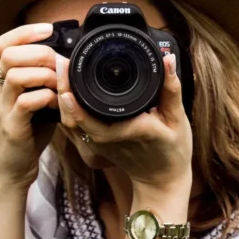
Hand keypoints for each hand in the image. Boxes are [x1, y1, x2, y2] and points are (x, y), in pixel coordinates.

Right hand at [0, 23, 61, 189]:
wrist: (14, 168)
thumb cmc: (30, 130)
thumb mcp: (38, 99)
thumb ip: (47, 80)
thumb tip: (70, 60)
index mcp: (3, 80)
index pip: (1, 44)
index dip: (24, 32)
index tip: (48, 28)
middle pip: (8, 54)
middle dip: (39, 53)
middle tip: (60, 64)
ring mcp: (3, 108)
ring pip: (16, 75)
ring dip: (44, 75)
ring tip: (59, 85)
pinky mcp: (11, 126)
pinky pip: (25, 103)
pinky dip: (46, 98)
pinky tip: (57, 104)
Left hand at [56, 53, 192, 193]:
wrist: (161, 180)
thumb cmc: (173, 150)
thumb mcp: (178, 119)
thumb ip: (171, 88)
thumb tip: (167, 59)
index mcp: (129, 131)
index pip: (95, 119)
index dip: (77, 103)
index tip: (69, 78)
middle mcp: (109, 140)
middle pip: (74, 119)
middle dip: (63, 90)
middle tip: (61, 64)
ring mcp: (99, 145)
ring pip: (71, 124)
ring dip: (62, 99)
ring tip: (62, 71)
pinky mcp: (95, 146)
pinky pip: (75, 127)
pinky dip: (68, 109)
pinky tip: (66, 90)